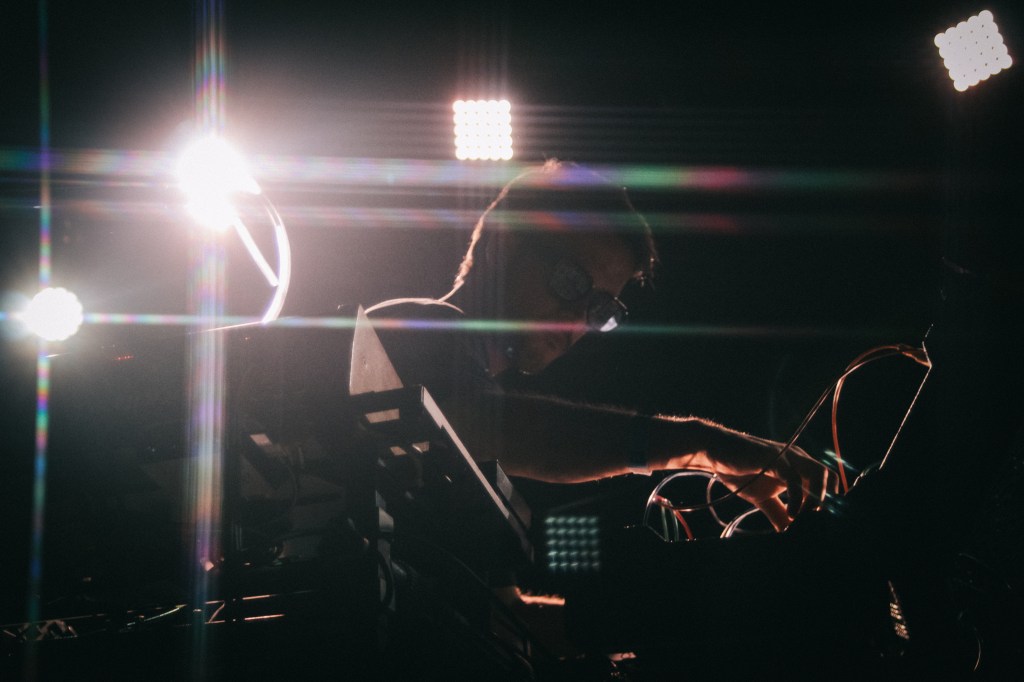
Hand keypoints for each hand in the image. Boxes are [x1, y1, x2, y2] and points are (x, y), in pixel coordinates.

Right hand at [712, 434, 837, 531]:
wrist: (716, 452)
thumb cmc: (740, 472)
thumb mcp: (763, 498)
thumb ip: (779, 513)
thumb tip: (789, 532)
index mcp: (800, 467)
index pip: (828, 481)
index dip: (830, 502)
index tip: (820, 524)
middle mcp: (799, 459)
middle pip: (830, 477)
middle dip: (829, 502)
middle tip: (815, 523)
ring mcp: (787, 456)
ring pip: (818, 475)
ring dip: (818, 500)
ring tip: (805, 519)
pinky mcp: (774, 458)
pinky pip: (793, 478)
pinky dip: (797, 498)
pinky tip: (792, 513)